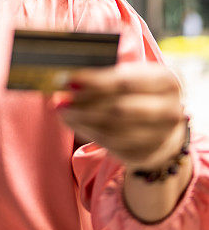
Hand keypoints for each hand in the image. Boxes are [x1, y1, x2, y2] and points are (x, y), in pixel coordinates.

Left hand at [50, 62, 186, 169]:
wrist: (163, 123)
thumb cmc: (139, 90)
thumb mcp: (133, 74)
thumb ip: (105, 74)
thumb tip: (69, 77)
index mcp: (166, 82)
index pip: (125, 82)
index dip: (94, 81)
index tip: (67, 79)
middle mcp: (169, 111)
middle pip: (119, 109)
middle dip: (85, 104)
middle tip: (60, 99)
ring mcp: (159, 137)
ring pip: (112, 130)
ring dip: (81, 120)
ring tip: (62, 110)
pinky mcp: (144, 154)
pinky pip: (110, 144)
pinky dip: (87, 132)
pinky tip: (73, 122)